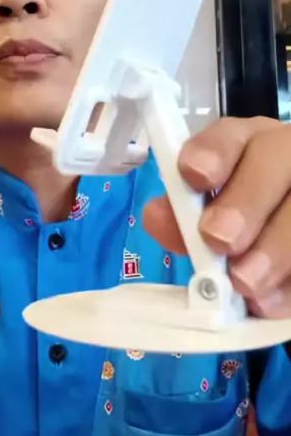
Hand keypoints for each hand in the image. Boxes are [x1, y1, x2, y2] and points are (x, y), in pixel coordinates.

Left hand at [143, 116, 290, 317]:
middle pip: (278, 158)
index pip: (233, 133)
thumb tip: (157, 216)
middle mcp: (289, 154)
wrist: (284, 251)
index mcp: (251, 145)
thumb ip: (184, 218)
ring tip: (248, 286)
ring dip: (276, 246)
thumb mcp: (213, 219)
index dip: (213, 151)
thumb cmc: (246, 233)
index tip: (193, 176)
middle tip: (220, 241)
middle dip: (246, 201)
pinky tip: (275, 302)